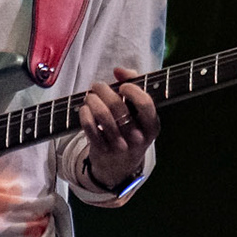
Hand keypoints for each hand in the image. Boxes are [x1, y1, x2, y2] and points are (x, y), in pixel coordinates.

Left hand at [79, 67, 158, 192]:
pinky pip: (89, 126)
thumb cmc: (131, 128)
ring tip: (90, 96)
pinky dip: (84, 113)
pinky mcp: (102, 150)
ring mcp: (120, 145)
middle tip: (97, 86)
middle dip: (103, 89)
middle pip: (118, 106)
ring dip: (92, 99)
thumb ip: (134, 84)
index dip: (132, 90)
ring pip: (102, 114)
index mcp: (152, 126)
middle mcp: (137, 137)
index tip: (122, 86)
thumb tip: (119, 70)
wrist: (120, 165)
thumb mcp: (139, 112)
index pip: (145, 103)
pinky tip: (85, 109)